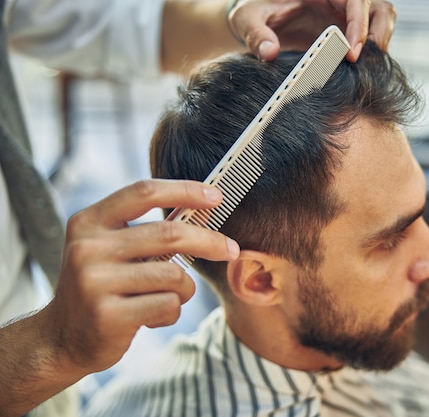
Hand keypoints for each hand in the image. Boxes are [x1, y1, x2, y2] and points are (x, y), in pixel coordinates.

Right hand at [44, 179, 238, 373]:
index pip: (143, 192)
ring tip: (168, 297)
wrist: (63, 338)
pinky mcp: (108, 316)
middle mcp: (88, 248)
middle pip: (169, 233)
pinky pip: (168, 305)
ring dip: (185, 289)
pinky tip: (152, 318)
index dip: (185, 191)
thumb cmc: (102, 285)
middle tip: (231, 249)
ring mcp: (95, 282)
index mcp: (89, 222)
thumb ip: (145, 230)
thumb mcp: (109, 249)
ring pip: (174, 275)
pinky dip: (173, 311)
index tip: (216, 196)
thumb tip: (203, 212)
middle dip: (209, 241)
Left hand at [229, 0, 396, 61]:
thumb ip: (255, 34)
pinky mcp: (347, 31)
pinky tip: (358, 72)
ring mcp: (345, 15)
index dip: (358, 23)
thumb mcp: (246, 19)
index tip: (351, 52)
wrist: (255, 19)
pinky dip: (371, 54)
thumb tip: (268, 54)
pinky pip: (371, 38)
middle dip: (377, 34)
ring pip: (382, 20)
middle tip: (363, 63)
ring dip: (380, 43)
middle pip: (379, 7)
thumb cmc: (252, 11)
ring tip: (365, 68)